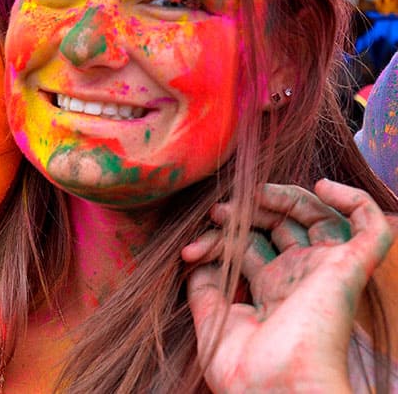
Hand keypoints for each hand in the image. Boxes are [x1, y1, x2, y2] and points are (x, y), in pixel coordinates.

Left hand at [182, 179, 392, 393]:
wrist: (277, 393)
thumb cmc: (246, 372)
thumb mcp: (212, 322)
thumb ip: (204, 287)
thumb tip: (199, 257)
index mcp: (271, 294)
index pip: (248, 246)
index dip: (217, 239)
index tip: (188, 251)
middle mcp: (299, 280)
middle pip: (280, 226)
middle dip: (247, 212)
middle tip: (217, 212)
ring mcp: (324, 273)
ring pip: (318, 217)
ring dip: (285, 196)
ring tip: (256, 193)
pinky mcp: (348, 269)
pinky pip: (370, 228)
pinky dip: (354, 201)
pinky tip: (323, 187)